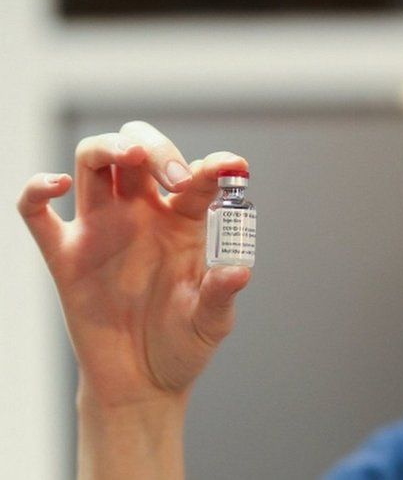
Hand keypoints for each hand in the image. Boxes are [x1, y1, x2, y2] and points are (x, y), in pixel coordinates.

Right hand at [18, 121, 251, 407]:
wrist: (143, 384)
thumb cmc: (182, 345)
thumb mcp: (211, 322)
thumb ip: (220, 294)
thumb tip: (238, 271)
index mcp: (184, 222)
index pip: (197, 177)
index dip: (215, 164)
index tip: (234, 167)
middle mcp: (142, 216)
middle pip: (139, 151)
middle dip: (158, 148)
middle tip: (176, 178)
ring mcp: (102, 231)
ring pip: (94, 163)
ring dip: (110, 147)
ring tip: (132, 157)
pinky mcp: (66, 257)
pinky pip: (38, 213)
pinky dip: (36, 189)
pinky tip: (57, 184)